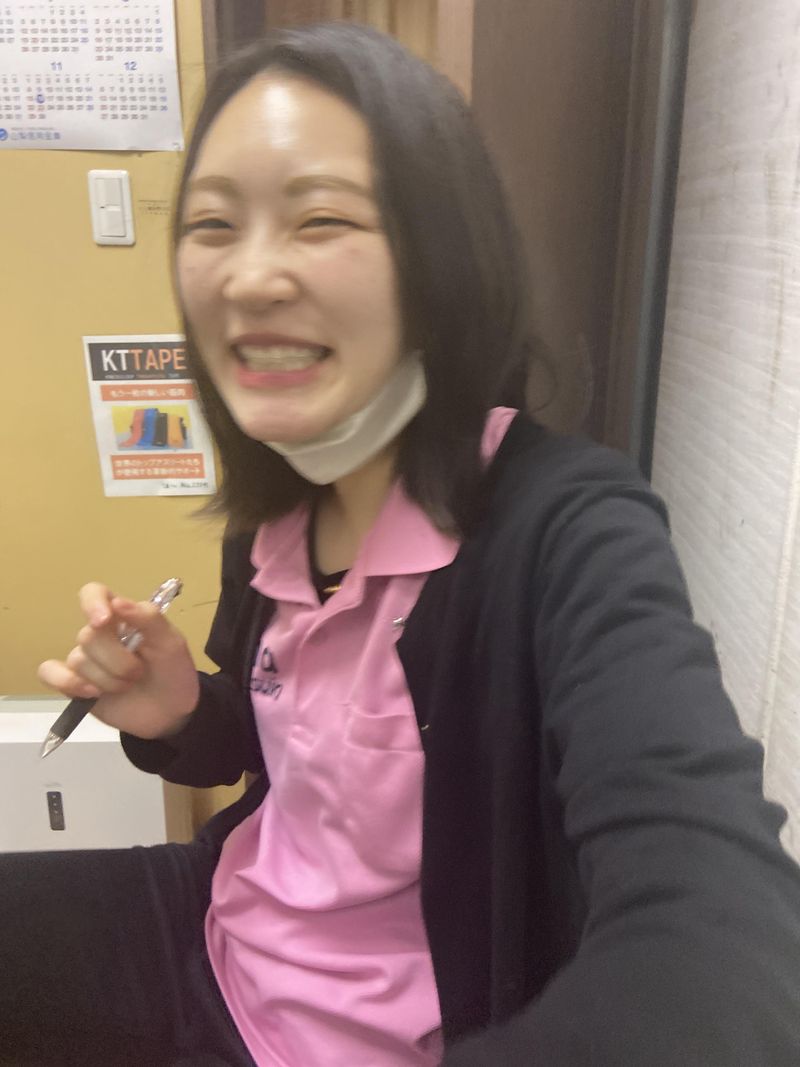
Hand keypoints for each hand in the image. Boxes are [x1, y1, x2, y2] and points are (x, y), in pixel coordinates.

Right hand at [37, 582, 199, 739]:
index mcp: (122, 616)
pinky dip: (68, 682)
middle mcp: (99, 634)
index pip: (94, 593)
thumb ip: (149, 619)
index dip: (93, 603)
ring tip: (127, 686)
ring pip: (78, 660)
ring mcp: (85, 659)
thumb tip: (117, 602)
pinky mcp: (73, 684)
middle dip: (117, 660)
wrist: (170, 711)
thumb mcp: (172, 643)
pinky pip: (50, 673)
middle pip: (88, 636)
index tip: (104, 620)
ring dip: (107, 679)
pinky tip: (92, 693)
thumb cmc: (172, 671)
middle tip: (139, 673)